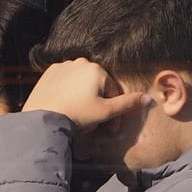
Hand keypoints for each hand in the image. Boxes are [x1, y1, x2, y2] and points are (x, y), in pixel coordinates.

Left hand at [22, 58, 149, 130]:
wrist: (43, 118)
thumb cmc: (77, 115)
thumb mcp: (106, 112)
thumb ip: (127, 103)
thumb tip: (148, 98)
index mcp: (96, 69)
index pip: (112, 91)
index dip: (114, 112)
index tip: (111, 129)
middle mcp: (80, 62)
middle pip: (96, 86)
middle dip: (99, 103)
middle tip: (95, 123)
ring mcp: (63, 66)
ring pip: (81, 83)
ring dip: (84, 97)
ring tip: (80, 115)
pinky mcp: (49, 72)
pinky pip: (65, 81)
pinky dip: (68, 92)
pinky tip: (67, 105)